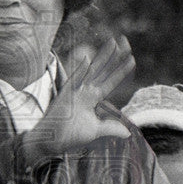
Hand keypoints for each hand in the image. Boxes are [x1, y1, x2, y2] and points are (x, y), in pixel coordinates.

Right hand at [21, 34, 134, 166]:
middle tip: (126, 42)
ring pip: (91, 70)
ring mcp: (75, 91)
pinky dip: (79, 71)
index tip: (132, 60)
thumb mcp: (94, 131)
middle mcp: (85, 91)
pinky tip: (87, 59)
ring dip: (102, 57)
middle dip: (114, 57)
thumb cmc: (70, 135)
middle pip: (103, 70)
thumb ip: (110, 128)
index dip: (120, 71)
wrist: (50, 141)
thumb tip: (128, 133)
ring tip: (113, 43)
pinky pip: (73, 81)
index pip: (110, 81)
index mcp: (92, 98)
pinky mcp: (64, 96)